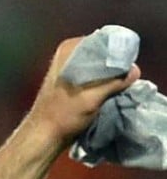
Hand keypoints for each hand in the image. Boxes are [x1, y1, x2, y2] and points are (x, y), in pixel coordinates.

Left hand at [26, 35, 140, 147]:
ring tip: (120, 86)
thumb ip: (114, 82)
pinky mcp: (74, 82)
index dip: (118, 53)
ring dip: (111, 76)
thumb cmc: (62, 116)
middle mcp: (69, 55)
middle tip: (126, 78)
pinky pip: (96, 77)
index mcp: (69, 50)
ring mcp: (71, 68)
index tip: (127, 67)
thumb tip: (134, 70)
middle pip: (103, 54)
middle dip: (116, 66)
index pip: (103, 42)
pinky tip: (112, 92)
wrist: (44, 136)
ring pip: (101, 67)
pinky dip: (105, 83)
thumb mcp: (91, 98)